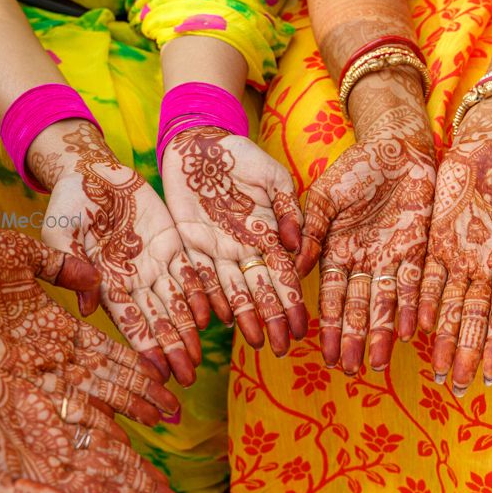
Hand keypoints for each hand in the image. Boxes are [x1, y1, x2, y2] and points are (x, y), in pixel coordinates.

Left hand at [0, 226, 177, 425]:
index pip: (102, 348)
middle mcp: (44, 350)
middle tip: (172, 412)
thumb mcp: (23, 253)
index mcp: (50, 322)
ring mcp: (27, 364)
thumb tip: (96, 278)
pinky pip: (56, 394)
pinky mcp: (8, 372)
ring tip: (158, 419)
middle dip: (138, 393)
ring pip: (86, 390)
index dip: (133, 363)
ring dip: (123, 406)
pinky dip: (87, 410)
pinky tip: (113, 424)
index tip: (164, 374)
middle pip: (102, 377)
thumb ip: (62, 265)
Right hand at [0, 338, 185, 492]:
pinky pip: (88, 403)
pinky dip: (116, 411)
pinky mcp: (37, 391)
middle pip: (108, 471)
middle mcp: (42, 451)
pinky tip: (134, 418)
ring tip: (164, 471)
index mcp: (28, 476)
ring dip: (135, 455)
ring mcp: (42, 421)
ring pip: (103, 441)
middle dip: (144, 487)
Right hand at [29, 121, 209, 385]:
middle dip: (171, 349)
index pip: (128, 322)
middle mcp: (135, 280)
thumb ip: (73, 266)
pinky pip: (192, 272)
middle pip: (157, 320)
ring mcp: (156, 263)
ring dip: (189, 330)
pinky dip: (202, 294)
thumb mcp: (61, 231)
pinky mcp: (173, 243)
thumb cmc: (69, 202)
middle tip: (186, 379)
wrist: (94, 170)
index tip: (155, 373)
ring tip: (199, 358)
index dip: (142, 347)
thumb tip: (89, 309)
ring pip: (178, 303)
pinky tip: (214, 317)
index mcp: (106, 282)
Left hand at [162, 126, 306, 356]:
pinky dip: (207, 296)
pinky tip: (216, 318)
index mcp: (269, 234)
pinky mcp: (190, 244)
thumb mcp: (274, 178)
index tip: (301, 328)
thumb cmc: (242, 157)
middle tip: (280, 347)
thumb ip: (288, 209)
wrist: (201, 145)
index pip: (283, 275)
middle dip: (271, 319)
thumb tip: (297, 246)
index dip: (292, 302)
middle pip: (260, 291)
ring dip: (243, 317)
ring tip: (253, 342)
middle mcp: (244, 249)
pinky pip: (198, 276)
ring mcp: (217, 249)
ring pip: (232, 290)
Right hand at [295, 69, 435, 372]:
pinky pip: (414, 285)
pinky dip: (412, 308)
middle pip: (358, 309)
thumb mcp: (325, 196)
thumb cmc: (356, 167)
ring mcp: (391, 258)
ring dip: (382, 334)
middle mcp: (363, 262)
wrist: (397, 147)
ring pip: (386, 304)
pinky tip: (411, 333)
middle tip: (351, 371)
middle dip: (354, 340)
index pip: (331, 297)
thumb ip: (312, 231)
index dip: (328, 326)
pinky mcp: (417, 250)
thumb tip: (293, 269)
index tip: (323, 353)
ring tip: (378, 365)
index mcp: (336, 251)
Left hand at [419, 95, 491, 395]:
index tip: (490, 375)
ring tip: (438, 371)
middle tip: (458, 388)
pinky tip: (418, 328)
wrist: (489, 147)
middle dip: (465, 354)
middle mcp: (482, 270)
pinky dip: (422, 301)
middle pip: (472, 320)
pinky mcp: (434, 243)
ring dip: (443, 339)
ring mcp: (457, 258)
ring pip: (447, 306)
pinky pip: (426, 277)